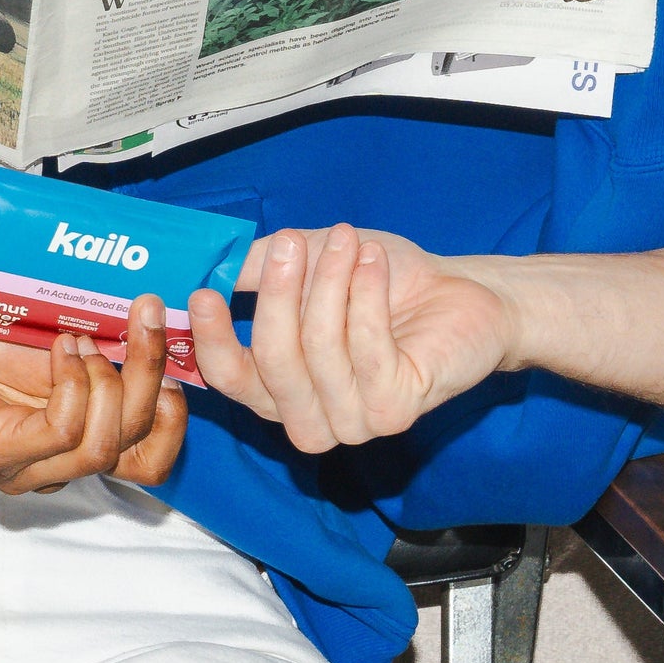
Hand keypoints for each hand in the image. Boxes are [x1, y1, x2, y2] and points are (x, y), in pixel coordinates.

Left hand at [0, 299, 186, 494]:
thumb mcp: (51, 337)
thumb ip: (102, 345)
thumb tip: (163, 324)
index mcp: (72, 438)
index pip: (149, 460)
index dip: (175, 418)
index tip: (175, 354)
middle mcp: (51, 463)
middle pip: (137, 453)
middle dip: (151, 383)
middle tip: (143, 319)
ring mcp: (22, 464)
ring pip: (103, 447)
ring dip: (110, 380)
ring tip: (82, 335)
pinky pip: (61, 432)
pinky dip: (73, 385)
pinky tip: (62, 346)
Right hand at [188, 225, 516, 453]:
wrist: (460, 292)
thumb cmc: (381, 280)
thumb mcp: (310, 262)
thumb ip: (259, 270)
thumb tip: (211, 267)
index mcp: (279, 391)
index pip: (230, 379)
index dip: (212, 339)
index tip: (203, 292)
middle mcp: (310, 417)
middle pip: (272, 361)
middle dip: (280, 294)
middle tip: (292, 244)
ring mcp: (353, 422)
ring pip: (318, 351)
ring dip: (330, 285)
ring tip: (347, 241)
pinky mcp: (395, 411)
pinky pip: (366, 350)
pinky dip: (366, 296)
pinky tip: (372, 262)